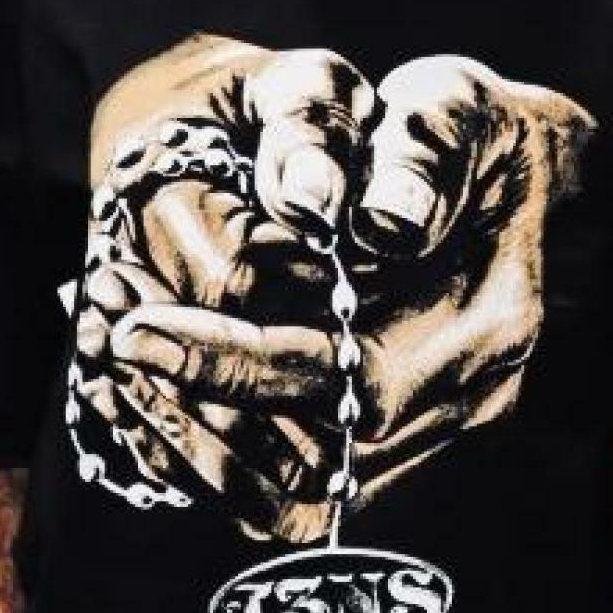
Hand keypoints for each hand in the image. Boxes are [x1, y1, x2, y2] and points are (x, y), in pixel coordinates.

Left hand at [71, 35, 595, 541]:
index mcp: (485, 330)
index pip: (348, 385)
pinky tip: (148, 384)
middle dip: (194, 411)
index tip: (141, 330)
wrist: (502, 174)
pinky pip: (283, 495)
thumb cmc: (467, 133)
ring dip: (188, 442)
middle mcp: (464, 406)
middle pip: (311, 473)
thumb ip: (422, 152)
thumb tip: (377, 219)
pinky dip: (205, 453)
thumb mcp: (450, 107)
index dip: (236, 367)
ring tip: (115, 352)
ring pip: (288, 505)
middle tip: (110, 325)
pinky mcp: (387, 455)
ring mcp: (428, 441)